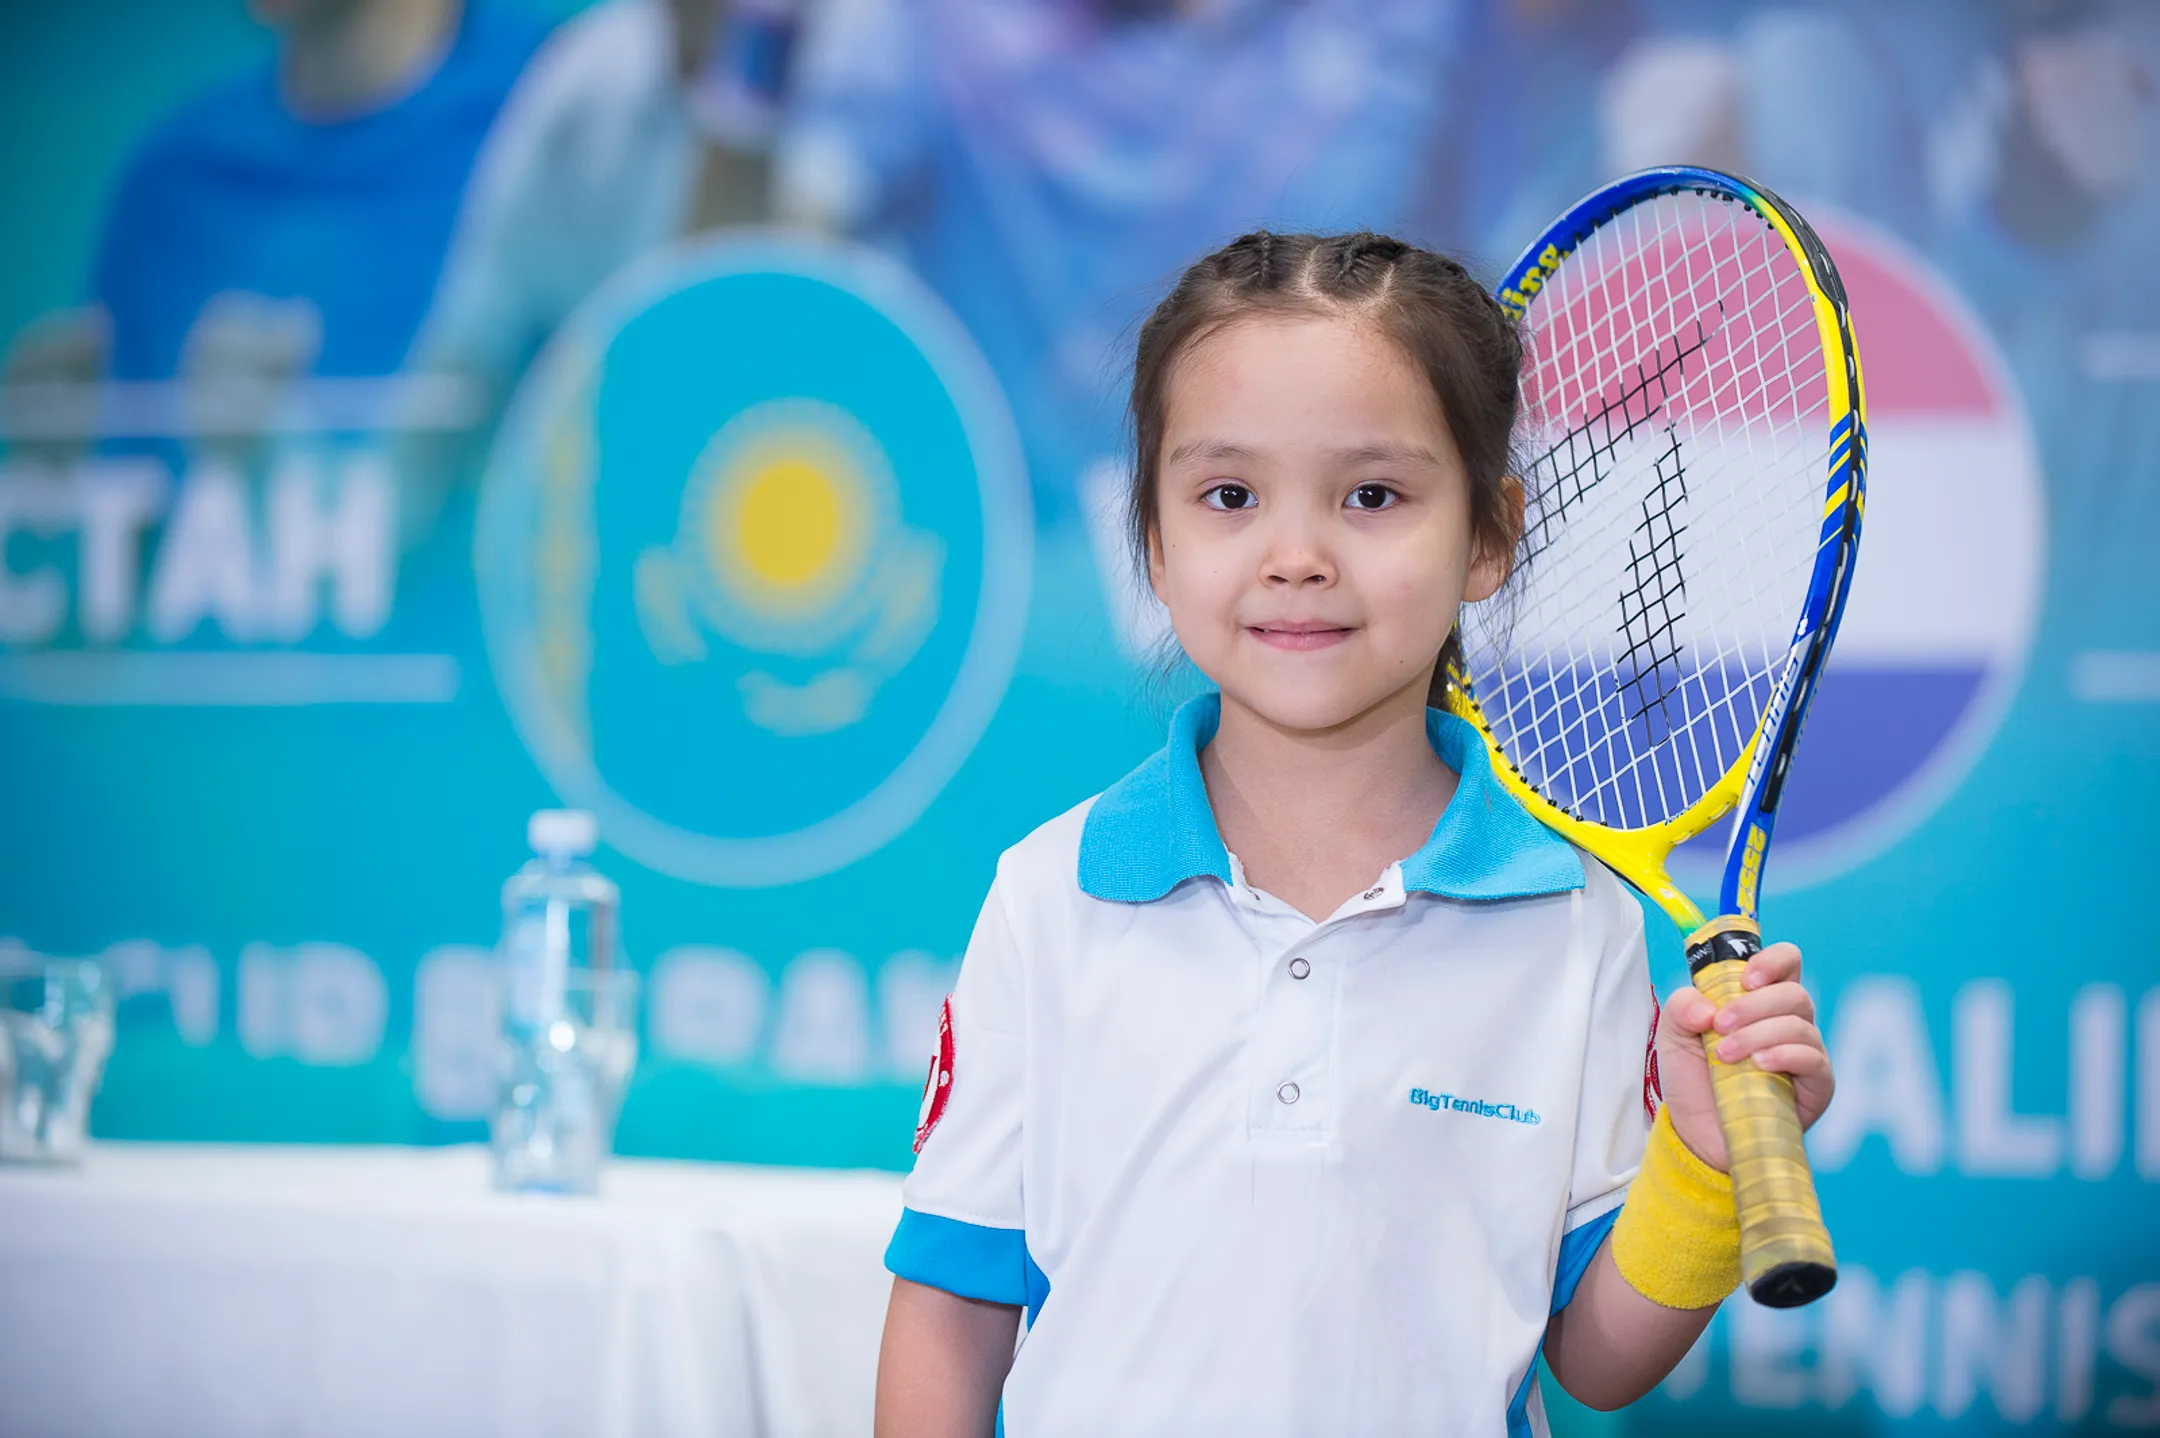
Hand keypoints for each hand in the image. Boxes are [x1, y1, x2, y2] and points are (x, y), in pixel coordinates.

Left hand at [1655, 941, 1833, 1171]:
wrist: (1697, 1133)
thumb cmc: (1693, 1080)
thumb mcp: (1673, 1036)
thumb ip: (1681, 1007)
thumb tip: (1707, 1007)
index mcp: (1760, 1001)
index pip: (1787, 963)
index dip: (1773, 961)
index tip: (1745, 978)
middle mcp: (1788, 1022)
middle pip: (1793, 992)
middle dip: (1752, 1005)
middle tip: (1720, 1026)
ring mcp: (1806, 1053)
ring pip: (1800, 1023)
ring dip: (1758, 1034)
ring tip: (1725, 1055)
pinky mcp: (1816, 1085)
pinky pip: (1813, 1058)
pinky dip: (1784, 1055)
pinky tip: (1759, 1065)